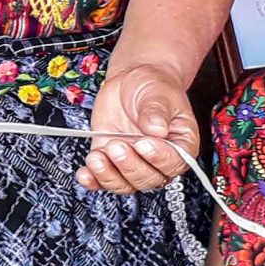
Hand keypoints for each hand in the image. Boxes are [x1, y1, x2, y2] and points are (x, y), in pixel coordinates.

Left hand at [79, 60, 197, 194]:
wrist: (132, 81)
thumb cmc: (154, 87)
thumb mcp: (159, 93)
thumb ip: (157, 111)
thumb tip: (156, 130)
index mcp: (179, 144)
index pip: (174, 162)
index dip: (159, 158)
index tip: (143, 143)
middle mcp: (157, 159)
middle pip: (148, 179)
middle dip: (130, 166)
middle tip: (117, 145)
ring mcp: (133, 161)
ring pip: (125, 184)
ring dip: (109, 175)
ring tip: (97, 156)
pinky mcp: (110, 160)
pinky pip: (102, 180)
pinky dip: (92, 180)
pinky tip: (85, 173)